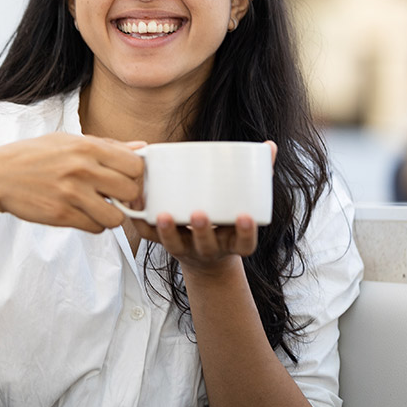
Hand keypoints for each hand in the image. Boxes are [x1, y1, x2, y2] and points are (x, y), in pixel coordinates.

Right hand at [0, 133, 144, 233]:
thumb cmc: (34, 156)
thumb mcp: (67, 141)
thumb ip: (107, 145)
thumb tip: (142, 147)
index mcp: (86, 147)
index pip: (135, 165)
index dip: (134, 175)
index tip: (124, 179)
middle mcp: (82, 169)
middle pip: (130, 192)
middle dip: (125, 197)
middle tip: (112, 196)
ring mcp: (71, 194)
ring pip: (116, 216)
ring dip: (110, 215)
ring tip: (96, 207)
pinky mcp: (62, 215)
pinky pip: (96, 228)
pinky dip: (93, 224)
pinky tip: (81, 214)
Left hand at [132, 140, 276, 274]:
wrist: (205, 259)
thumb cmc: (226, 224)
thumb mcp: (245, 207)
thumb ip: (259, 178)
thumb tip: (270, 146)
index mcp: (233, 242)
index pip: (244, 244)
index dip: (245, 233)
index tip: (245, 217)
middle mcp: (210, 249)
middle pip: (206, 245)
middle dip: (201, 231)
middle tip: (199, 214)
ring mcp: (186, 248)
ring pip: (175, 245)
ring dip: (168, 231)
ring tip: (163, 214)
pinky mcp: (164, 242)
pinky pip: (150, 236)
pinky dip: (142, 221)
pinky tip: (136, 201)